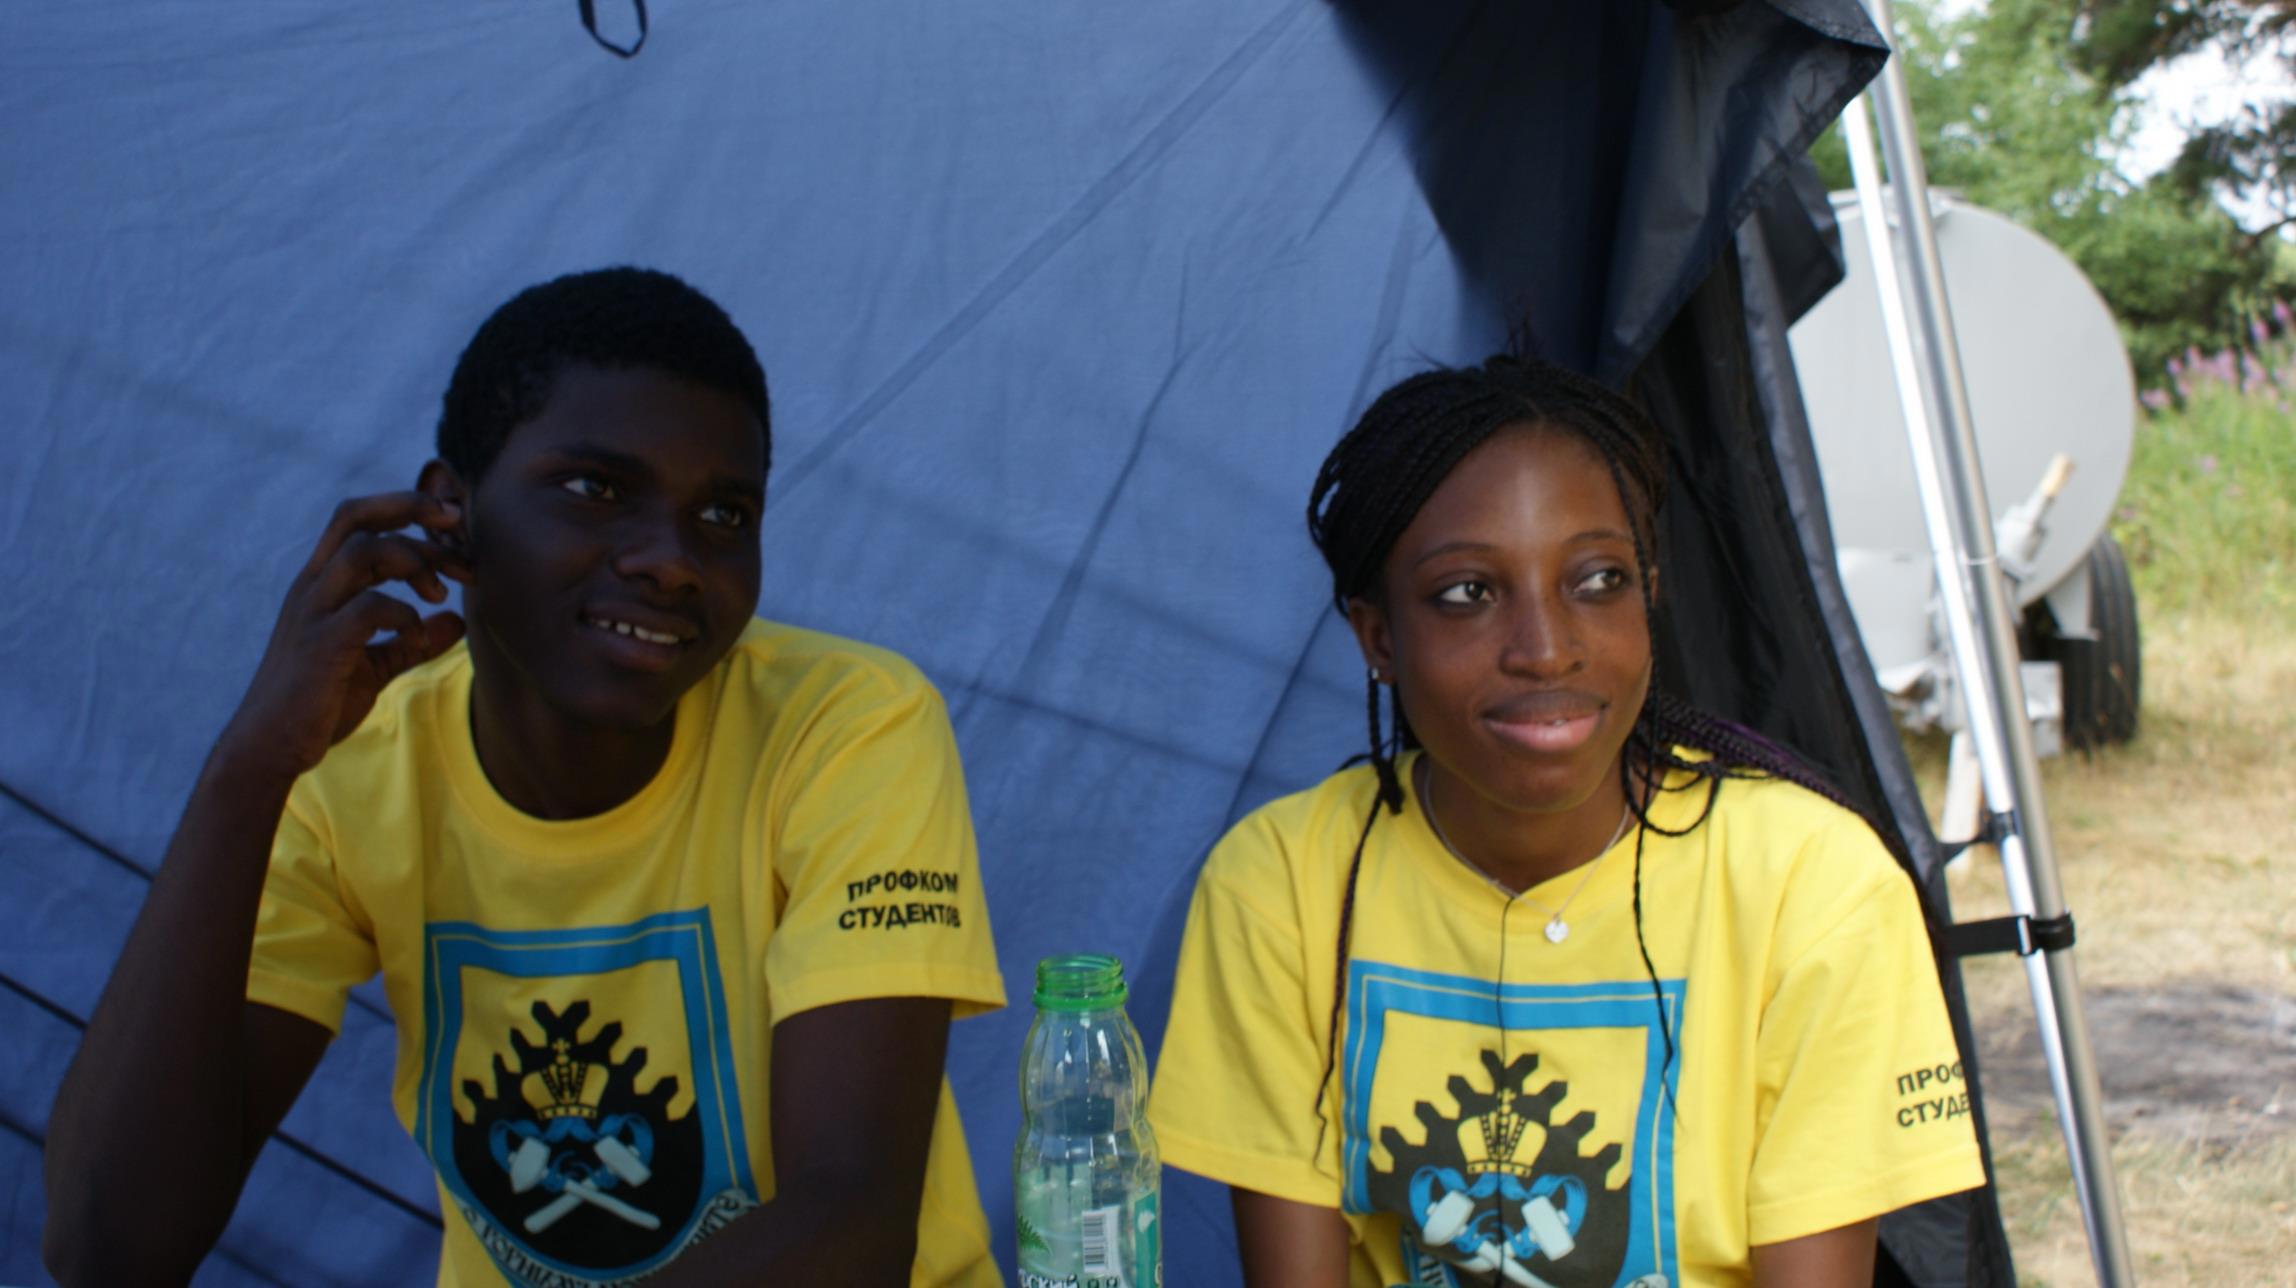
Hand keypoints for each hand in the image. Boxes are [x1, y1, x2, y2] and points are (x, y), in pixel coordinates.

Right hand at [219, 491, 468, 779]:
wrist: (269, 747)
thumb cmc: (318, 703)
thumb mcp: (376, 665)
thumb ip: (413, 640)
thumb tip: (458, 620)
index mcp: (322, 583)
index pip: (358, 518)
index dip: (407, 509)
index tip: (453, 527)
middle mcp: (313, 587)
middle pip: (357, 516)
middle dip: (414, 512)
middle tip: (460, 543)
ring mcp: (313, 613)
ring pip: (362, 551)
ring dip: (413, 562)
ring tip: (439, 594)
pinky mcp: (321, 645)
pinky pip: (369, 607)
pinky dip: (405, 616)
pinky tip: (419, 640)